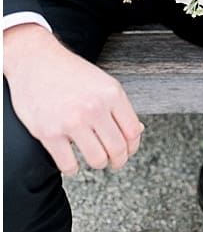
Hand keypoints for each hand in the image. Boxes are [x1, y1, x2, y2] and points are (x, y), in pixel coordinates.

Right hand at [3, 24, 143, 174]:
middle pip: (117, 148)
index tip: (128, 151)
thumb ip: (119, 107)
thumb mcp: (103, 83)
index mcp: (112, 94)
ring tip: (94, 159)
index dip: (132, 147)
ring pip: (96, 159)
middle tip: (114, 162)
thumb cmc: (69, 72)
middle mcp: (94, 108)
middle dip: (118, 160)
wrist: (36, 62)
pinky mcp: (49, 133)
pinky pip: (68, 164)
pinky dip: (73, 169)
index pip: (133, 131)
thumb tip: (137, 131)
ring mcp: (71, 122)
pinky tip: (72, 163)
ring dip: (97, 164)